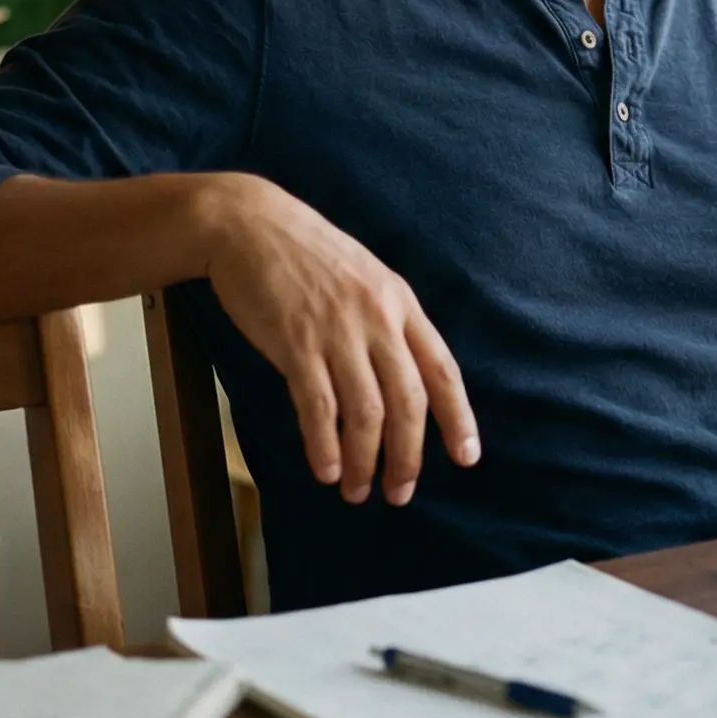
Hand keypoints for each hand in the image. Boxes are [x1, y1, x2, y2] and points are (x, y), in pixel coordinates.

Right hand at [198, 174, 479, 504]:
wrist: (250, 224)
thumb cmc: (307, 254)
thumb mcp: (365, 278)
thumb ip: (386, 322)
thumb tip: (401, 378)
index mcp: (400, 302)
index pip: (442, 369)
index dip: (458, 418)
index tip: (467, 458)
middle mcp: (377, 318)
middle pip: (408, 401)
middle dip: (408, 456)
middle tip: (400, 493)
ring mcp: (337, 330)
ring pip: (365, 412)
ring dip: (364, 461)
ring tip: (357, 490)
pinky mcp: (295, 342)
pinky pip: (318, 406)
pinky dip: (324, 444)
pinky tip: (325, 468)